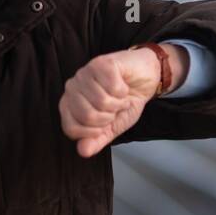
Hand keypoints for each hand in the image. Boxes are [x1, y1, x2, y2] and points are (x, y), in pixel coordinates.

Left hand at [58, 44, 187, 156]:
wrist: (145, 79)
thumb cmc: (127, 100)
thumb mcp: (113, 127)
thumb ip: (97, 140)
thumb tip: (83, 151)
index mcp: (70, 104)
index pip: (71, 128)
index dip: (93, 132)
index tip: (105, 123)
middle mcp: (73, 87)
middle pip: (86, 115)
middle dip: (108, 117)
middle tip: (114, 108)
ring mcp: (85, 73)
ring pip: (101, 101)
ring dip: (118, 103)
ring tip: (120, 97)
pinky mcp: (101, 63)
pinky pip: (112, 87)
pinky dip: (123, 91)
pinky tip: (123, 85)